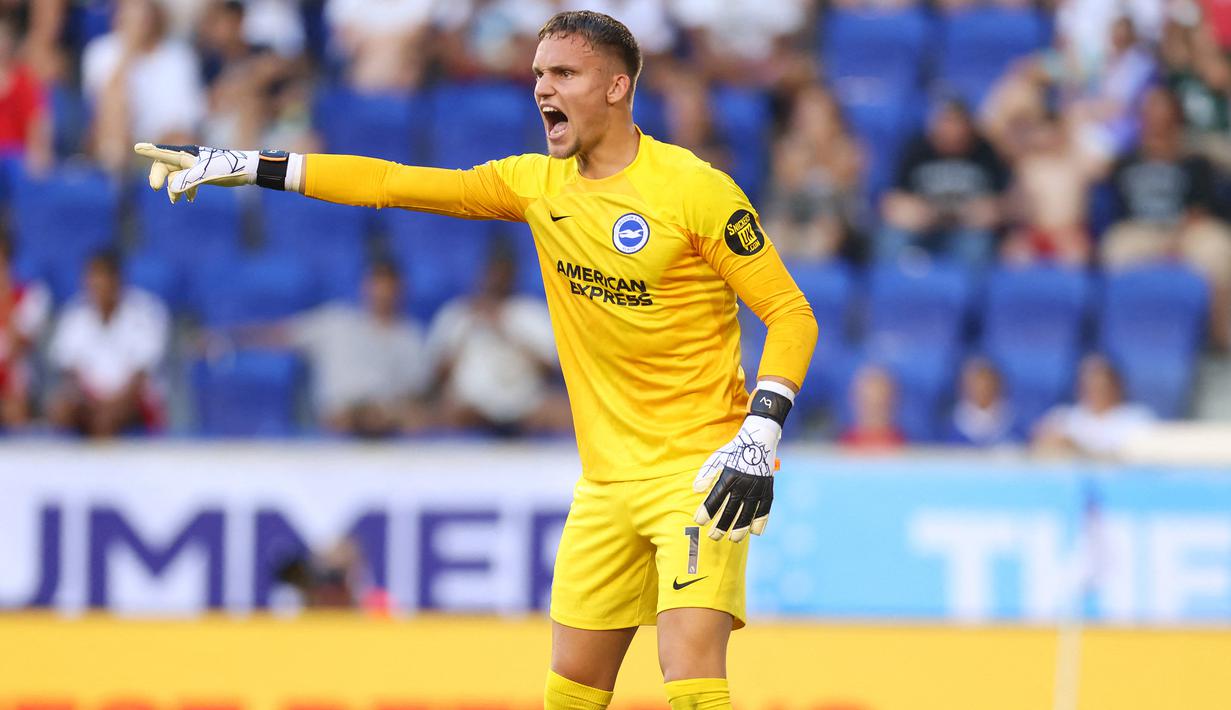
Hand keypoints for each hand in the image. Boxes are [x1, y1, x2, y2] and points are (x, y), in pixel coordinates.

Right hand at [134, 143, 257, 203]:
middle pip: (166, 167)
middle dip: (160, 178)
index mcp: (186, 155)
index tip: (137, 148)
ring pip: (176, 176)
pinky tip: (190, 199)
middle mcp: (188, 158)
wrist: (246, 170)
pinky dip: (186, 190)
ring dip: (173, 188)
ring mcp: (195, 166)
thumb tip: (171, 188)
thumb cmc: (226, 169)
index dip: (149, 152)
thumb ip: (186, 180)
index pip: (163, 153)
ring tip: (176, 200)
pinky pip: (188, 181)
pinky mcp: (203, 173)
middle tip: (156, 188)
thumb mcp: (204, 175)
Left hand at [692, 415, 780, 541]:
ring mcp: (758, 487)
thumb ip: (706, 474)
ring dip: (740, 528)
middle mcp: (744, 483)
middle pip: (731, 509)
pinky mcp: (768, 489)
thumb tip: (696, 490)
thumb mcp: (717, 458)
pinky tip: (755, 533)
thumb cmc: (734, 450)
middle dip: (721, 525)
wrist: (759, 439)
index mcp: (730, 475)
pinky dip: (761, 521)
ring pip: (748, 513)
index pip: (716, 498)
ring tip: (733, 539)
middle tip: (713, 537)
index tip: (699, 521)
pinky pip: (765, 509)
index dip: (707, 511)